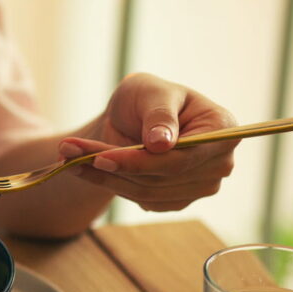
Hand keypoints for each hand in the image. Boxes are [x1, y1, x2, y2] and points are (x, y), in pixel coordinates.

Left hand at [59, 72, 237, 211]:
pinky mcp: (177, 200)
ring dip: (103, 178)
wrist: (134, 117)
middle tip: (68, 153)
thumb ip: (159, 114)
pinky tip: (88, 169)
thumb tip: (162, 145)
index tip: (102, 157)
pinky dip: (110, 185)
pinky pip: (141, 200)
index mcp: (224, 129)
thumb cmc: (147, 96)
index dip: (141, 161)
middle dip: (112, 167)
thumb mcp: (150, 91)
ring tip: (69, 157)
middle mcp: (219, 163)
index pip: (181, 158)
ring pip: (146, 193)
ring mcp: (201, 186)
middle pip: (162, 179)